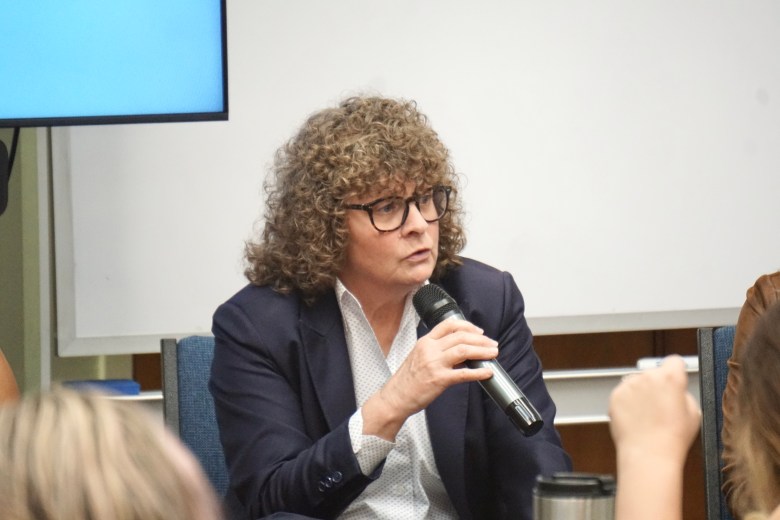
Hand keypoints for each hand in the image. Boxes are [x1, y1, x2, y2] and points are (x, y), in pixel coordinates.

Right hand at [362, 319, 497, 439]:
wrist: (396, 397)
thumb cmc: (407, 379)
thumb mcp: (418, 356)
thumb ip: (436, 350)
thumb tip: (459, 350)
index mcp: (425, 342)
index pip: (449, 325)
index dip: (467, 326)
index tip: (479, 331)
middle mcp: (430, 349)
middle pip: (460, 336)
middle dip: (481, 339)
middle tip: (492, 344)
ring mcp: (434, 364)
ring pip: (464, 350)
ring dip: (482, 351)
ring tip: (493, 353)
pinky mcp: (439, 380)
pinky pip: (464, 374)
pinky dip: (479, 372)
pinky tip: (487, 372)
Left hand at [609, 355, 701, 519]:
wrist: (648, 453)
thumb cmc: (672, 438)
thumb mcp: (694, 413)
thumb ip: (684, 395)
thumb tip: (678, 391)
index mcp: (671, 378)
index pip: (674, 361)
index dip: (675, 370)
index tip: (674, 378)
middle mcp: (648, 377)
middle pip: (653, 373)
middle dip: (656, 385)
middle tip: (660, 406)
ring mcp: (629, 385)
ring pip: (636, 382)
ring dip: (640, 392)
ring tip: (646, 415)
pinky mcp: (615, 395)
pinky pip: (623, 393)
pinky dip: (627, 402)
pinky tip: (635, 418)